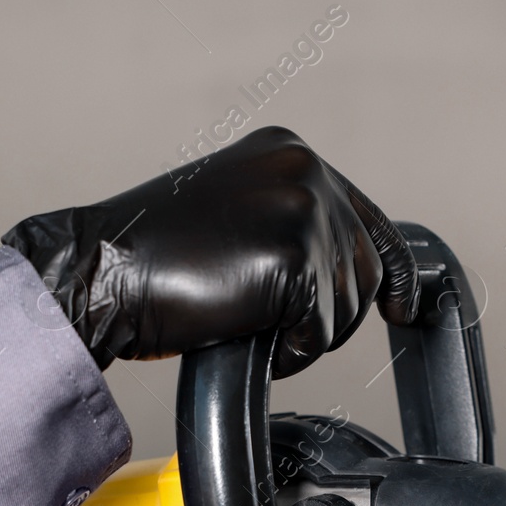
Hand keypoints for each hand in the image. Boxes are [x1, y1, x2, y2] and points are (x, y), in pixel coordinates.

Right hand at [2, 126, 419, 378]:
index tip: (404, 306)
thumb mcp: (234, 215)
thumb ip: (288, 222)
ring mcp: (303, 210)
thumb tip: (343, 264)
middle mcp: (305, 169)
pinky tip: (243, 336)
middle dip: (328, 315)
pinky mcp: (295, 258)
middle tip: (274, 329)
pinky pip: (319, 331)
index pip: (368, 218)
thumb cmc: (151, 258)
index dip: (391, 271)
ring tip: (246, 324)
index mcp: (289, 152)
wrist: (102, 272)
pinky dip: (288, 353)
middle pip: (364, 268)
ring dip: (304, 335)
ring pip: (347, 305)